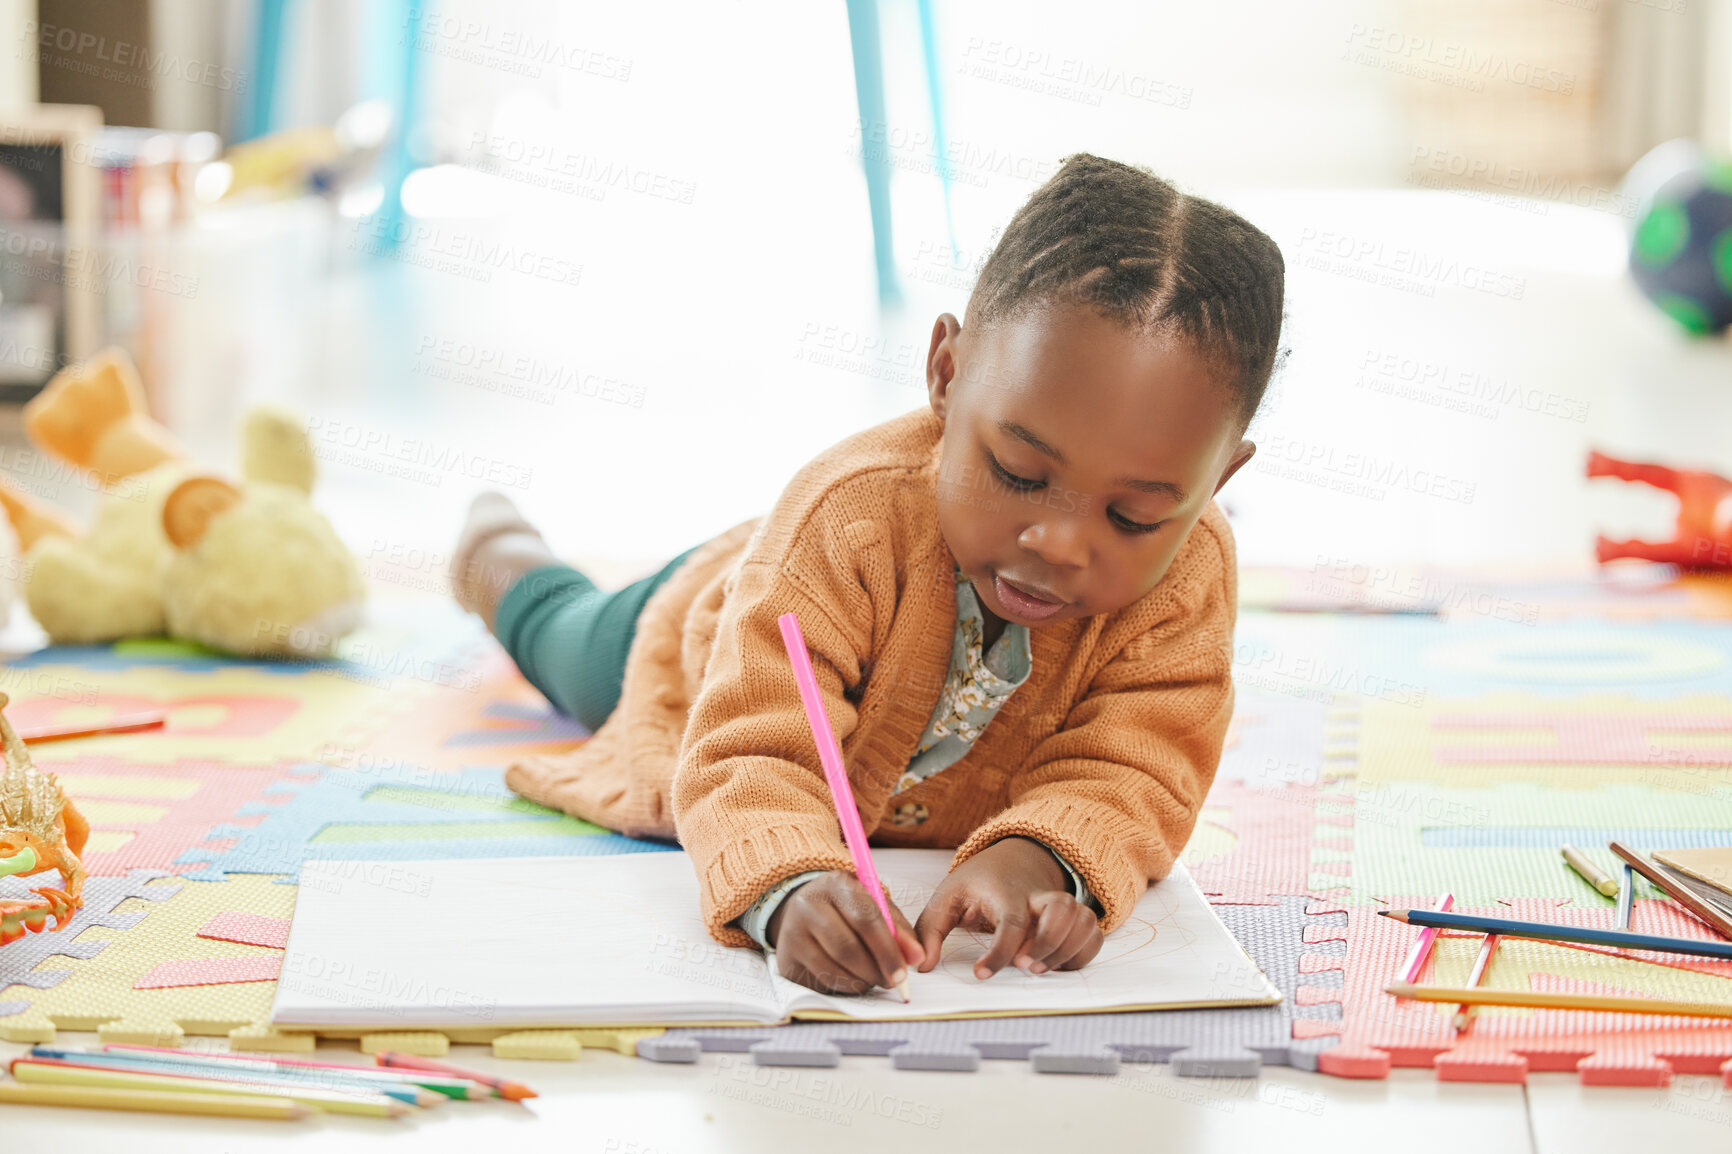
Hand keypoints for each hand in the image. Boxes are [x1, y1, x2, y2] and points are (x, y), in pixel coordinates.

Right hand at [765, 871, 922, 994]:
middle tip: (893, 981)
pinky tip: (852, 977)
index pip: (865, 918)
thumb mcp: (875, 906)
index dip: (888, 949)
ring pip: (835, 970)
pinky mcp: (786, 961)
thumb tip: (917, 958)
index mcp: (836, 884)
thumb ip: (900, 930)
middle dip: (876, 970)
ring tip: (874, 977)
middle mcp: (808, 905)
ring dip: (862, 981)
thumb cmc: (847, 908)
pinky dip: (844, 986)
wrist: (802, 909)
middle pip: (847, 948)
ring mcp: (792, 934)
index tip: (905, 972)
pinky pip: (822, 983)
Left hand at [914, 837, 1102, 979]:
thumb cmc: (978, 884)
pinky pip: (1094, 936)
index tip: (982, 974)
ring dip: (1066, 951)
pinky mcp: (1075, 919)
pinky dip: (1082, 954)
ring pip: (1083, 922)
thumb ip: (930, 931)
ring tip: (1036, 968)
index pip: (1011, 921)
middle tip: (1023, 967)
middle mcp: (1040, 897)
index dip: (1000, 952)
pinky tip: (1055, 964)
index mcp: (1006, 892)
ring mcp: (1062, 906)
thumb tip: (923, 966)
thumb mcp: (947, 898)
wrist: (1012, 861)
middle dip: (1047, 945)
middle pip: (1062, 913)